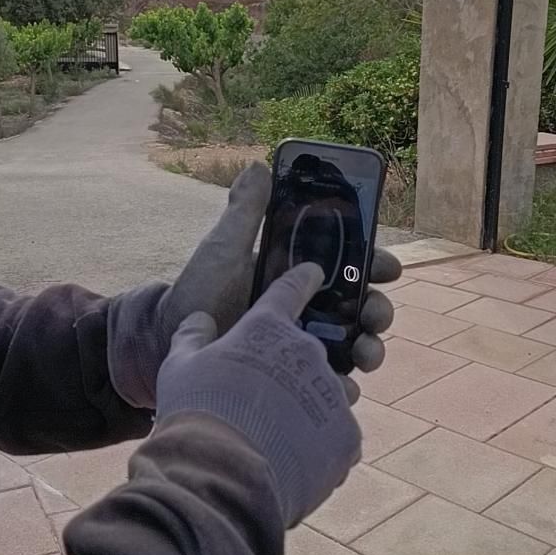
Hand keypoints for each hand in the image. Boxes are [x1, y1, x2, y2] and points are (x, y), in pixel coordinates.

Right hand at [156, 263, 361, 526]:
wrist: (221, 474)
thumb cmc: (196, 411)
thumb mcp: (179, 365)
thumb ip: (192, 336)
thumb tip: (199, 319)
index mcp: (269, 327)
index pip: (291, 288)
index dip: (301, 279)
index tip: (311, 274)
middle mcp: (308, 352)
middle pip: (309, 352)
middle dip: (293, 370)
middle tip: (265, 398)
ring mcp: (332, 394)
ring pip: (327, 395)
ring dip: (309, 410)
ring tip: (280, 437)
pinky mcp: (346, 436)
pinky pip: (339, 435)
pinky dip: (321, 446)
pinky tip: (294, 460)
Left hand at [160, 161, 399, 369]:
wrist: (168, 343)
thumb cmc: (198, 292)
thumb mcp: (222, 249)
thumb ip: (245, 212)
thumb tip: (259, 166)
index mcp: (299, 274)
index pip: (351, 265)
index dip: (376, 264)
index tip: (387, 267)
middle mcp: (309, 309)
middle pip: (362, 308)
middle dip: (379, 310)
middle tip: (375, 315)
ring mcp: (304, 344)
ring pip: (354, 346)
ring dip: (370, 349)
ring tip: (364, 354)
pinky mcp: (294, 379)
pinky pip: (327, 385)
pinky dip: (342, 388)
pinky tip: (341, 388)